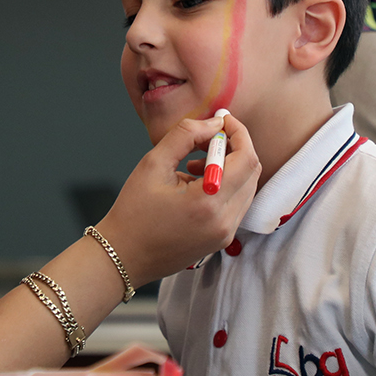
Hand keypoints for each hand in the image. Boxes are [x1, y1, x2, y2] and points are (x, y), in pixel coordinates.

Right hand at [98, 111, 260, 284]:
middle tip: (208, 137)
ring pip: (246, 187)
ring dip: (230, 167)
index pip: (246, 159)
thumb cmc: (133, 212)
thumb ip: (186, 136)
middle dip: (235, 147)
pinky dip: (226, 185)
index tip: (223, 120)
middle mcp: (224, 221)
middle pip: (252, 172)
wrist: (124, 255)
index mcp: (208, 202)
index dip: (238, 133)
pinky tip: (197, 182)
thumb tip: (214, 123)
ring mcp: (225, 234)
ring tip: (195, 162)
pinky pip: (237, 204)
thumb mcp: (153, 164)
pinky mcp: (221, 240)